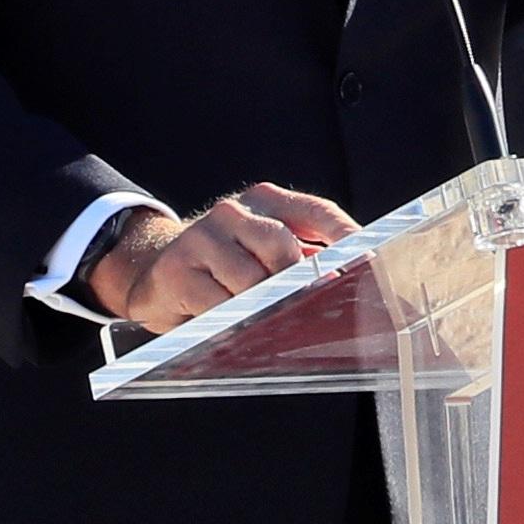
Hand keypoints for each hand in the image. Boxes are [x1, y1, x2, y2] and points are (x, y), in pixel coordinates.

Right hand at [86, 184, 358, 332]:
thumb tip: (351, 282)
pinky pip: (219, 304)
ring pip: (251, 280)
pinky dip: (234, 320)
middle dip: (299, 282)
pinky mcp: (178, 270)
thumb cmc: (225, 265)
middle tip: (308, 307)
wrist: (154, 270)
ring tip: (263, 318)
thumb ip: (305, 258)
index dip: (345, 237)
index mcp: (264, 199)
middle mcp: (233, 211)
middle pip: (282, 246)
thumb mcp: (264, 250)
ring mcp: (202, 237)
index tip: (369, 262)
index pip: (316, 212)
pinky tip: (233, 324)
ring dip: (263, 307)